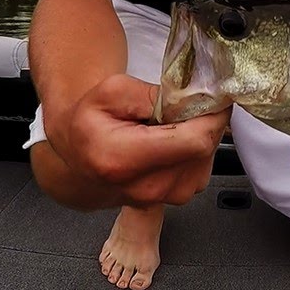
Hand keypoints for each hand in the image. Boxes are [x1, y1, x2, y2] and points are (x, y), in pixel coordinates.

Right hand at [42, 73, 230, 207]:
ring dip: (199, 135)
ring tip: (170, 125)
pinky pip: (202, 167)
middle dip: (203, 120)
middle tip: (183, 104)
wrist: (78, 155)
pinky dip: (194, 149)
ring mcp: (162, 198)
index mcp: (123, 158)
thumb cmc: (91, 123)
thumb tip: (191, 99)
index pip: (195, 140)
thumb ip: (153, 94)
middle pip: (204, 148)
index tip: (210, 95)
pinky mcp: (174, 198)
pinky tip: (172, 141)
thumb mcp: (112, 92)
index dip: (211, 114)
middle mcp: (146, 187)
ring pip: (207, 158)